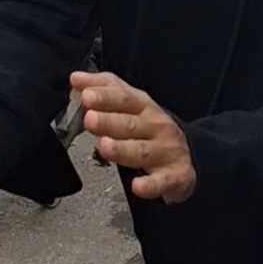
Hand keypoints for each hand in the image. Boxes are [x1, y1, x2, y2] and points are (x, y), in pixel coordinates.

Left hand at [74, 71, 196, 203]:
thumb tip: (77, 78)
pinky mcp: (174, 176)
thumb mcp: (131, 103)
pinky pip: (161, 182)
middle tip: (90, 120)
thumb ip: (104, 89)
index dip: (105, 97)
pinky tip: (137, 185)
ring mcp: (165, 151)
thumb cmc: (150, 128)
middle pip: (130, 124)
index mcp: (144, 107)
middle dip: (109, 122)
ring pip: (142, 152)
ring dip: (123, 149)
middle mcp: (155, 126)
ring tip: (104, 146)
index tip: (87, 96)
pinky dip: (150, 185)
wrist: (186, 154)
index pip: (124, 98)